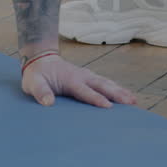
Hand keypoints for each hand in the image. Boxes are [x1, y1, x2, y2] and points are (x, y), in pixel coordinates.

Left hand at [21, 53, 136, 107]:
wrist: (40, 59)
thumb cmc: (36, 74)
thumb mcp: (33, 84)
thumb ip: (41, 92)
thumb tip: (48, 102)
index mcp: (70, 79)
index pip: (85, 91)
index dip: (96, 99)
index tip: (108, 107)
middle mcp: (82, 76)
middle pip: (102, 86)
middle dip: (116, 94)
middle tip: (131, 102)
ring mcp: (86, 76)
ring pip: (106, 83)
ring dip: (120, 91)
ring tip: (133, 100)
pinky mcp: (88, 78)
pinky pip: (104, 83)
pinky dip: (115, 88)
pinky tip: (124, 94)